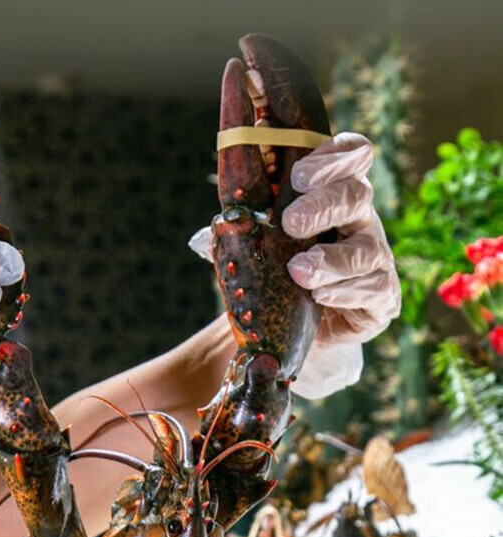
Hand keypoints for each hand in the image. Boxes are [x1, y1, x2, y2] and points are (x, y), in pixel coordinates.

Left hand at [188, 132, 400, 399]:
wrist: (294, 326)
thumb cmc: (277, 274)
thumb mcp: (257, 246)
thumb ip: (240, 233)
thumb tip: (209, 235)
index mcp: (335, 192)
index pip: (352, 155)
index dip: (333, 158)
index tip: (299, 174)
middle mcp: (361, 219)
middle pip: (356, 195)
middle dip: (324, 205)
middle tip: (292, 222)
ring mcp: (376, 257)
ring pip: (365, 249)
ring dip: (329, 260)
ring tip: (298, 271)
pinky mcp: (382, 297)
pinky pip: (373, 290)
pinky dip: (344, 293)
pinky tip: (320, 296)